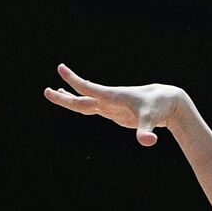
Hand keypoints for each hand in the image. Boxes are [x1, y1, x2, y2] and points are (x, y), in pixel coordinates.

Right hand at [43, 63, 184, 146]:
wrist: (165, 101)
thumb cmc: (158, 109)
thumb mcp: (151, 120)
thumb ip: (146, 132)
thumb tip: (147, 142)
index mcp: (112, 97)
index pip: (89, 89)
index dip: (74, 81)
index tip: (61, 68)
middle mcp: (108, 100)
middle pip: (81, 98)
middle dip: (64, 97)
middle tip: (46, 91)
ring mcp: (109, 105)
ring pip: (84, 102)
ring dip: (68, 98)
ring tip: (52, 91)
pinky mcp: (112, 111)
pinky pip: (91, 107)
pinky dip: (80, 103)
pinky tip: (73, 100)